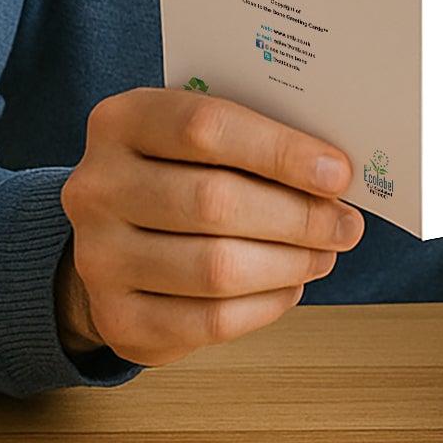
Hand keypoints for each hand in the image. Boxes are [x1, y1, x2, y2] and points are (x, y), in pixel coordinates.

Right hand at [57, 87, 363, 365]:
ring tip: (324, 252)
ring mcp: (99, 257)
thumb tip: (334, 170)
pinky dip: (265, 305)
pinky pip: (209, 320)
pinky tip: (291, 285)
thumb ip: (255, 139)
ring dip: (289, 263)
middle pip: (215, 201)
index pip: (206, 126)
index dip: (280, 151)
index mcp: (122, 121)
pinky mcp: (117, 319)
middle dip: (298, 216)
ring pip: (216, 268)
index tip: (337, 172)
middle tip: (345, 223)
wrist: (116, 238)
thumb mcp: (202, 137)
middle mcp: (96, 187)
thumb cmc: (181, 172)